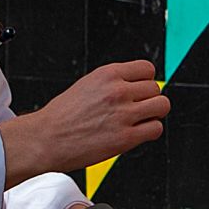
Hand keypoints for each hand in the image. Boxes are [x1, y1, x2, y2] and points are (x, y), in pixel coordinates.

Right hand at [0, 61, 167, 184]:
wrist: (46, 139)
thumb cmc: (61, 116)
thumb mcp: (87, 85)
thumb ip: (112, 83)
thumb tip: (134, 85)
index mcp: (108, 74)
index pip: (147, 69)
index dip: (145, 81)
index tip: (140, 90)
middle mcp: (118, 91)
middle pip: (156, 89)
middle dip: (148, 99)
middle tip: (137, 109)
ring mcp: (124, 114)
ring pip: (162, 106)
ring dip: (154, 114)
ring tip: (139, 120)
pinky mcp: (126, 137)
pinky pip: (156, 129)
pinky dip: (150, 132)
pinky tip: (137, 133)